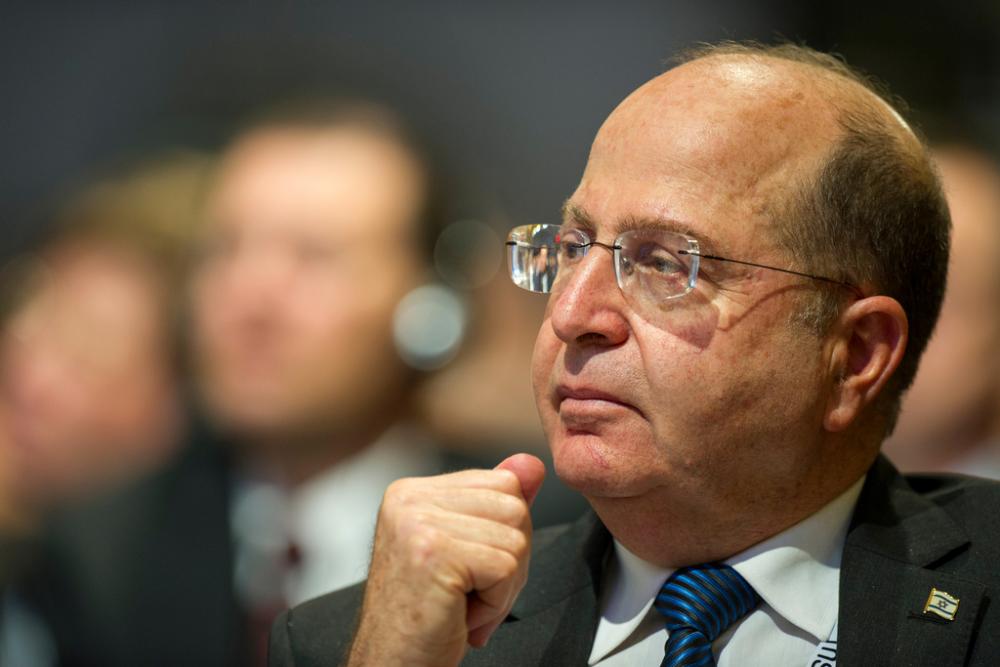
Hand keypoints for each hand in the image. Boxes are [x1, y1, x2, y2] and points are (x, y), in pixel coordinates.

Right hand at [346, 453, 545, 666]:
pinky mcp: (434, 552)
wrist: (392, 666)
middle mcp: (409, 498)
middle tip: (470, 594)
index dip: (504, 534)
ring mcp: (418, 522)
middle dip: (509, 560)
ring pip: (515, 538)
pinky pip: (506, 568)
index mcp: (412, 491)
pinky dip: (495, 604)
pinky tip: (461, 617)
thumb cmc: (427, 616)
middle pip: (514, 506)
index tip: (471, 569)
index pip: (502, 482)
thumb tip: (532, 463)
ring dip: (503, 586)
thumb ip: (496, 504)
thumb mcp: (466, 550)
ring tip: (463, 604)